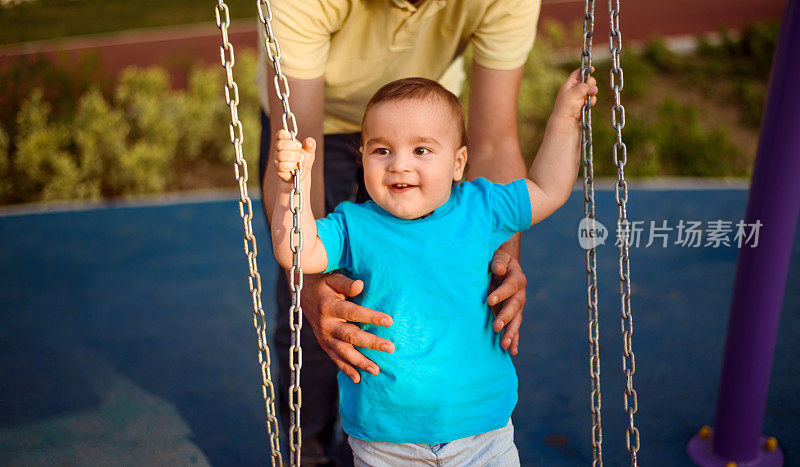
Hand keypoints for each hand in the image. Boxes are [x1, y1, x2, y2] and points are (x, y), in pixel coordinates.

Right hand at [274, 129, 315, 181]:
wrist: (302, 174)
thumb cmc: (304, 160)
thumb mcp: (309, 151)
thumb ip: (310, 145)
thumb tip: (308, 141)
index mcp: (285, 142)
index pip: (279, 135)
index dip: (283, 134)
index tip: (290, 136)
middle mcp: (279, 150)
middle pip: (279, 144)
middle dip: (292, 146)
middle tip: (299, 149)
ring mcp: (278, 160)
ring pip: (281, 155)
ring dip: (294, 157)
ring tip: (300, 159)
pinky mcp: (279, 169)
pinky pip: (282, 166)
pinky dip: (292, 166)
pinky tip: (296, 167)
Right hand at [302, 273, 394, 383]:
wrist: (302, 294)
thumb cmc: (324, 285)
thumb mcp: (333, 279)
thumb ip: (346, 284)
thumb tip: (360, 285)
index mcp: (329, 306)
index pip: (353, 312)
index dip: (371, 316)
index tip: (389, 321)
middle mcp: (326, 324)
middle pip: (351, 336)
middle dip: (371, 343)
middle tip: (390, 348)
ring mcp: (324, 337)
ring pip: (343, 352)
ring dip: (360, 362)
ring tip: (376, 370)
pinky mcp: (324, 344)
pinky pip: (335, 359)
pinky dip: (346, 369)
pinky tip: (358, 379)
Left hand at [487, 236, 526, 355]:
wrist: (505, 265)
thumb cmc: (499, 259)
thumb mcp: (499, 256)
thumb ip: (499, 262)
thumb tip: (498, 269)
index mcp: (516, 278)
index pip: (509, 287)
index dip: (500, 294)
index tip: (489, 300)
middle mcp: (519, 294)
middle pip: (515, 307)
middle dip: (506, 317)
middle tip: (496, 326)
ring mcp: (517, 306)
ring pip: (516, 320)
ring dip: (511, 333)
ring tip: (505, 345)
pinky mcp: (513, 314)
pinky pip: (515, 327)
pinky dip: (514, 339)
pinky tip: (512, 351)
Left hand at [552, 67, 597, 122]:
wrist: (566, 121)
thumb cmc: (566, 106)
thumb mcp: (574, 92)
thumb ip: (584, 87)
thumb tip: (593, 87)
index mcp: (570, 84)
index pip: (578, 73)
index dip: (585, 70)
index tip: (592, 69)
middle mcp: (575, 89)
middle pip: (587, 80)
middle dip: (591, 83)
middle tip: (591, 87)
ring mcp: (580, 97)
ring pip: (591, 90)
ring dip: (592, 93)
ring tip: (588, 99)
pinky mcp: (585, 104)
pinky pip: (592, 99)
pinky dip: (592, 101)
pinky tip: (588, 105)